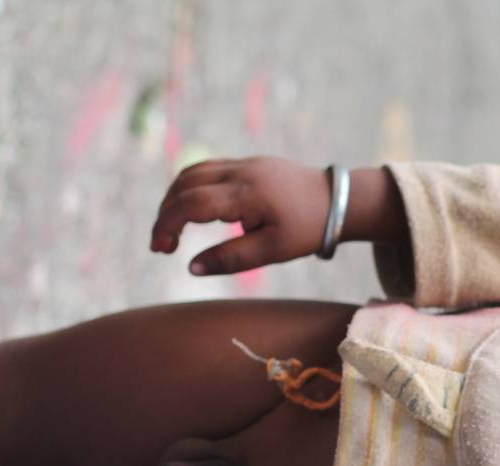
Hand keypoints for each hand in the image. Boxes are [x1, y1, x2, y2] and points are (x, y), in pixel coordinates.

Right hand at [149, 156, 332, 275]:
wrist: (338, 199)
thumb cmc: (308, 229)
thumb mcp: (274, 251)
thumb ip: (233, 258)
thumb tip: (192, 268)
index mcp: (247, 194)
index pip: (191, 204)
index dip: (168, 224)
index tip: (161, 249)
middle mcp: (240, 172)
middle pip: (184, 185)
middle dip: (166, 214)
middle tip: (163, 246)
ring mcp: (242, 163)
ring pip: (192, 173)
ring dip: (174, 198)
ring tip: (173, 229)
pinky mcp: (246, 163)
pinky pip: (207, 169)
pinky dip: (189, 187)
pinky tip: (192, 210)